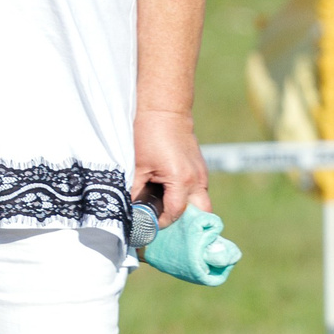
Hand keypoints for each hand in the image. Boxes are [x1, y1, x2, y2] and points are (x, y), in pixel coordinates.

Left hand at [132, 107, 210, 222]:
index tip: (148, 223)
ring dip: (185, 208)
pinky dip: (186, 197)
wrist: (165, 110)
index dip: (161, 222)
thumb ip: (135, 191)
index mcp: (182, 180)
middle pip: (201, 214)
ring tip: (164, 208)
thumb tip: (131, 209)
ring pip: (200, 203)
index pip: (175, 213)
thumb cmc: (150, 135)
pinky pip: (197, 190)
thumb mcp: (138, 166)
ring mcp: (201, 174)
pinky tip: (168, 194)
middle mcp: (197, 180)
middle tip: (163, 220)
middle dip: (184, 222)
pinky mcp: (200, 168)